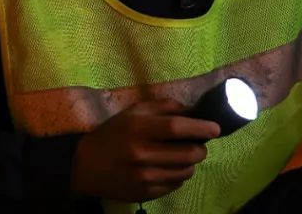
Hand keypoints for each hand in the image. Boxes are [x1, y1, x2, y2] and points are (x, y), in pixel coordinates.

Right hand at [70, 97, 221, 201]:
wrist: (85, 167)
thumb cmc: (113, 134)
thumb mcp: (134, 112)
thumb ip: (163, 107)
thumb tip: (192, 110)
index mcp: (138, 129)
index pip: (176, 128)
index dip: (200, 128)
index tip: (216, 128)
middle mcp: (141, 155)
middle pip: (187, 153)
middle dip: (200, 148)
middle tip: (198, 144)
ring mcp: (143, 178)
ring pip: (185, 172)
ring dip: (190, 163)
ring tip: (182, 156)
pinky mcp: (144, 194)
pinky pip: (175, 185)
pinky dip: (178, 176)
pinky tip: (168, 168)